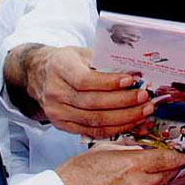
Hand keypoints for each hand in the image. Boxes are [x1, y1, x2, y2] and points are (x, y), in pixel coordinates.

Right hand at [6, 44, 155, 137]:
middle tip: (145, 98)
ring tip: (144, 111)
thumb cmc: (67, 62)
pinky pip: (93, 132)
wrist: (39, 75)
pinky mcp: (62, 125)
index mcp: (60, 68)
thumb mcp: (82, 53)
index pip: (84, 80)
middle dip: (124, 102)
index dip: (109, 83)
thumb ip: (104, 61)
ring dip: (124, 118)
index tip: (131, 80)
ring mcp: (57, 112)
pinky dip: (115, 129)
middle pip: (92, 103)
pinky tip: (132, 123)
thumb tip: (136, 72)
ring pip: (94, 121)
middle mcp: (55, 92)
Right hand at [55, 146, 184, 184]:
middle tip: (171, 164)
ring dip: (158, 184)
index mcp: (132, 165)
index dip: (183, 157)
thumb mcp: (103, 150)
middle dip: (171, 169)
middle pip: (167, 176)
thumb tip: (144, 148)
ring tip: (146, 178)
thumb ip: (129, 148)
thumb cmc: (76, 175)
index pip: (168, 160)